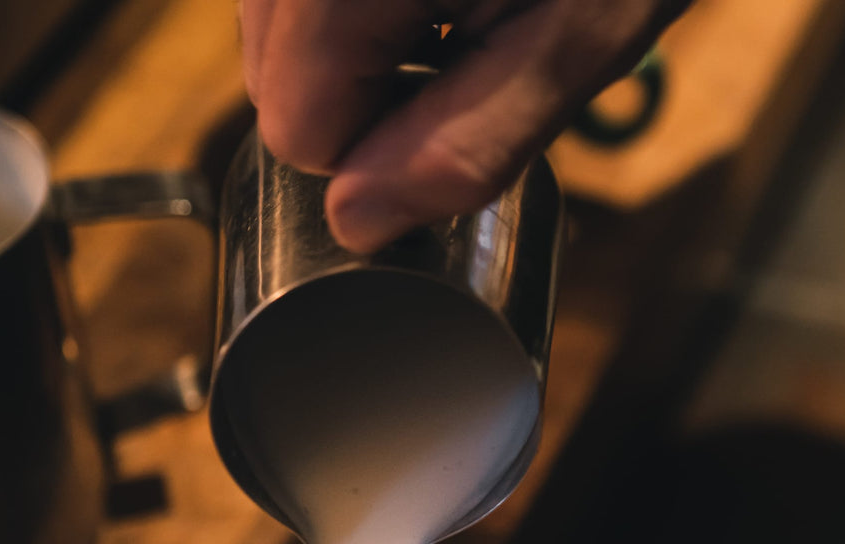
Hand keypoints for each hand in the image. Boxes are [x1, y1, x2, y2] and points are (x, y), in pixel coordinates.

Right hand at [239, 0, 688, 251]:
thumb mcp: (573, 44)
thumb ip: (466, 145)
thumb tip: (353, 222)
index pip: (297, 128)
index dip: (381, 147)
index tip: (459, 100)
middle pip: (271, 76)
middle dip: (365, 91)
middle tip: (463, 41)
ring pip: (273, 29)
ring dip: (356, 46)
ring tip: (448, 0)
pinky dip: (349, 5)